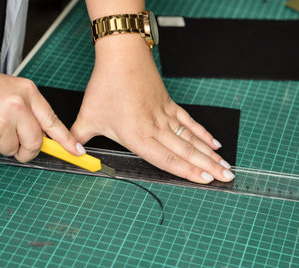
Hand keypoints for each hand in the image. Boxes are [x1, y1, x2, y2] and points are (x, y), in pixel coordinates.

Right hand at [0, 63, 84, 161]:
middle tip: (19, 149)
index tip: (77, 152)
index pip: (53, 121)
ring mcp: (2, 122)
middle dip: (28, 151)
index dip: (66, 140)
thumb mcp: (8, 91)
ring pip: (12, 149)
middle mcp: (19, 106)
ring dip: (0, 143)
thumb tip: (41, 138)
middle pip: (35, 142)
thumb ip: (27, 112)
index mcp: (27, 92)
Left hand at [70, 35, 234, 183]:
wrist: (121, 56)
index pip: (167, 159)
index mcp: (137, 135)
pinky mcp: (170, 105)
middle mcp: (156, 128)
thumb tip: (70, 155)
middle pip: (187, 151)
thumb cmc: (106, 86)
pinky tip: (214, 144)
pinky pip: (191, 122)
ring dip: (211, 154)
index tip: (205, 180)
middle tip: (228, 177)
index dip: (187, 171)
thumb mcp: (88, 116)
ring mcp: (166, 116)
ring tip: (227, 165)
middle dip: (209, 167)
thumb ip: (78, 139)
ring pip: (193, 139)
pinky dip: (203, 134)